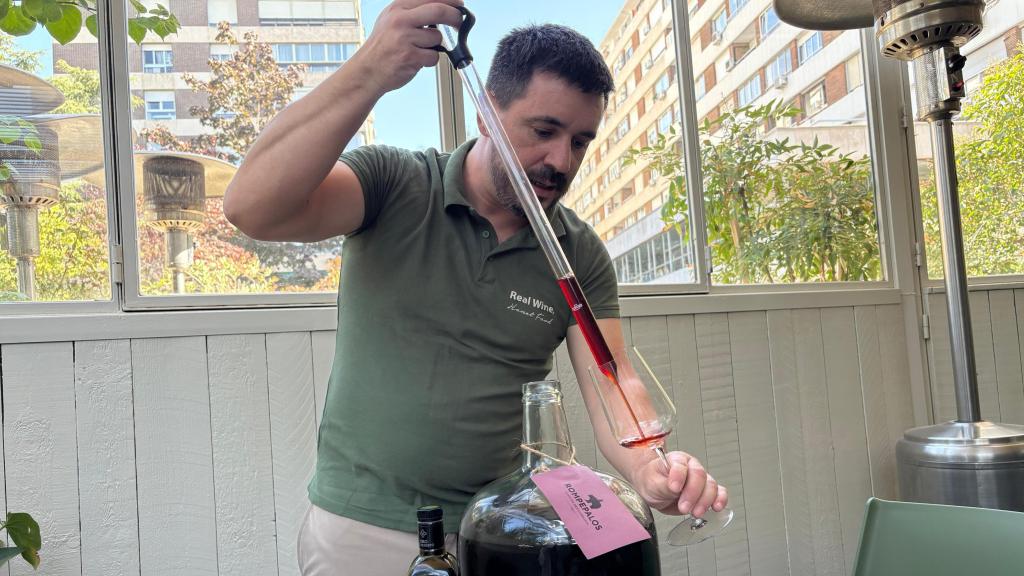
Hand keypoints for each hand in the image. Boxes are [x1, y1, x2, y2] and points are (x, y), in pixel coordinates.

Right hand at [349, 0, 464, 93]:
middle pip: (439, 10)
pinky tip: (415, 60)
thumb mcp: (391, 20)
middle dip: (455, 17)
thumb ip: (413, 12)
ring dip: (434, 46)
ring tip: (419, 50)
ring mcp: (405, 38)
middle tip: (460, 22)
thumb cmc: (383, 47)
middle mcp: (400, 19)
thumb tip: (443, 7)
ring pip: (437, 37)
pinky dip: (429, 60)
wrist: (367, 71)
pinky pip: (433, 56)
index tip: (459, 4)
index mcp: (397, 7)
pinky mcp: (410, 56)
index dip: (450, 0)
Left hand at [631, 451, 727, 517]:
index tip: (674, 488)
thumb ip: (664, 483)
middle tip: (684, 507)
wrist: (653, 490)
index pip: (681, 465)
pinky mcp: (705, 492)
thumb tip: (675, 486)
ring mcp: (700, 479)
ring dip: (705, 501)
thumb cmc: (652, 480)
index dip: (679, 476)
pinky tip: (716, 507)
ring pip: (711, 486)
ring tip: (695, 512)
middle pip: (699, 476)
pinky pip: (719, 493)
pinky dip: (720, 500)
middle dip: (693, 494)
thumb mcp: (652, 482)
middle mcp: (691, 467)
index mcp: (676, 459)